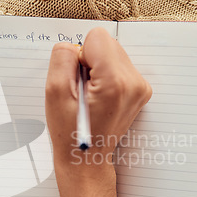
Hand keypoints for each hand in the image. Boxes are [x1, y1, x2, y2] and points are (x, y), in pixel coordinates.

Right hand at [45, 27, 151, 170]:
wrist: (87, 158)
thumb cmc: (70, 132)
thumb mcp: (54, 93)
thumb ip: (62, 58)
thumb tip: (74, 45)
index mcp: (114, 81)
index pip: (96, 37)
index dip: (79, 56)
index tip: (77, 81)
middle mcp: (134, 82)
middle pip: (107, 43)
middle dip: (89, 62)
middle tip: (83, 91)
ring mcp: (140, 87)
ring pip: (113, 53)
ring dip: (98, 69)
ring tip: (91, 96)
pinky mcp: (141, 90)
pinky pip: (120, 66)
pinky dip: (107, 76)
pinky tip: (100, 98)